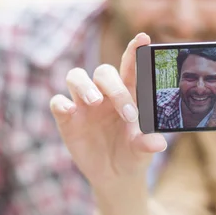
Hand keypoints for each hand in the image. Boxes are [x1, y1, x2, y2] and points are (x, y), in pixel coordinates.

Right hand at [50, 33, 166, 188]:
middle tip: (127, 112)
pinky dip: (62, 103)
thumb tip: (158, 143)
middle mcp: (104, 93)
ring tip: (94, 102)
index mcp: (127, 94)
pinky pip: (58, 102)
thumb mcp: (142, 151)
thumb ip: (147, 144)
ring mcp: (83, 104)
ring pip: (76, 76)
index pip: (130, 66)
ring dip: (85, 86)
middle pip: (103, 72)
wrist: (114, 175)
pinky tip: (70, 111)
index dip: (135, 50)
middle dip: (114, 86)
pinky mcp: (67, 118)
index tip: (143, 38)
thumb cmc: (132, 154)